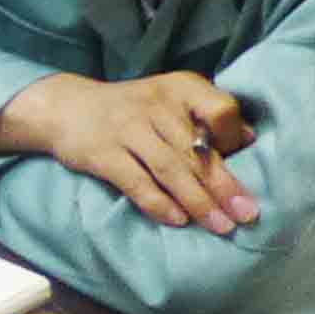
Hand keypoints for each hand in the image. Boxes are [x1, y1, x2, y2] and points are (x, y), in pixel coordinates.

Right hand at [0, 72, 264, 233]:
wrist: (66, 107)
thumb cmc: (131, 109)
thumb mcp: (170, 100)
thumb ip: (205, 117)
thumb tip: (249, 139)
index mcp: (180, 88)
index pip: (220, 110)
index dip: (233, 137)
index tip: (241, 159)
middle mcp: (155, 104)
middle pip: (196, 151)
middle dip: (224, 186)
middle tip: (246, 214)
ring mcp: (127, 128)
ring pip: (171, 170)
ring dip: (198, 202)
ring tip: (220, 226)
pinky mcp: (102, 153)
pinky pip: (137, 183)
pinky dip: (159, 203)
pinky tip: (177, 221)